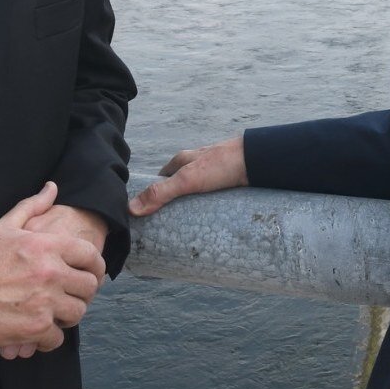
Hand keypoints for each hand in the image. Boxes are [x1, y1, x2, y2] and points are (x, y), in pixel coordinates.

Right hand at [0, 183, 105, 356]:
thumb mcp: (4, 227)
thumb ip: (32, 206)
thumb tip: (52, 188)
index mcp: (47, 246)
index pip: (90, 255)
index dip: (96, 265)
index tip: (92, 273)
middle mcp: (51, 273)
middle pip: (89, 285)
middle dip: (83, 292)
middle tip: (72, 295)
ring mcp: (45, 302)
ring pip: (78, 312)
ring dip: (69, 315)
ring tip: (56, 313)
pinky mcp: (35, 328)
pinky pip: (58, 337)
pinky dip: (50, 338)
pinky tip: (40, 331)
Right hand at [128, 137, 247, 216]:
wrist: (258, 160)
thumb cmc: (222, 164)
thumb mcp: (187, 180)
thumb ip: (161, 193)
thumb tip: (131, 208)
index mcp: (182, 161)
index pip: (160, 180)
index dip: (153, 195)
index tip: (147, 215)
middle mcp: (195, 165)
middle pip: (177, 186)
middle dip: (173, 204)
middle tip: (168, 227)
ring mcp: (212, 173)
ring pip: (195, 192)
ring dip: (191, 207)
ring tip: (187, 228)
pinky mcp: (227, 181)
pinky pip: (212, 197)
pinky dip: (208, 207)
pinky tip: (209, 219)